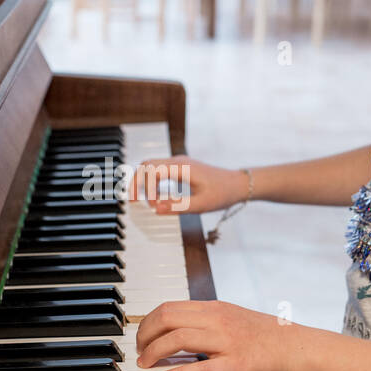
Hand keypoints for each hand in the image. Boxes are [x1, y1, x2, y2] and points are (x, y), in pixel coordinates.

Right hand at [127, 157, 249, 214]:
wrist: (237, 184)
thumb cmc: (222, 194)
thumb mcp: (202, 205)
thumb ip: (178, 207)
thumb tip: (156, 209)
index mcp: (182, 167)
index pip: (152, 171)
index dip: (145, 188)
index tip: (149, 206)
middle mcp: (178, 161)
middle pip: (146, 164)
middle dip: (136, 182)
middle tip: (133, 202)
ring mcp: (178, 163)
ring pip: (150, 166)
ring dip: (143, 182)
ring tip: (143, 201)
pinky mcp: (180, 168)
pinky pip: (159, 171)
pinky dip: (152, 182)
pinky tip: (155, 197)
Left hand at [135, 298, 299, 370]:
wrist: (299, 349)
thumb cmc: (267, 337)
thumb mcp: (234, 319)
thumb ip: (208, 323)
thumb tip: (179, 332)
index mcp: (216, 308)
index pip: (170, 307)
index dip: (148, 321)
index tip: (141, 335)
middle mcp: (218, 320)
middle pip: (168, 319)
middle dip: (145, 335)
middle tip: (138, 351)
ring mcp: (227, 342)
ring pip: (178, 340)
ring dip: (154, 353)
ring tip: (145, 365)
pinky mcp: (235, 365)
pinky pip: (199, 368)